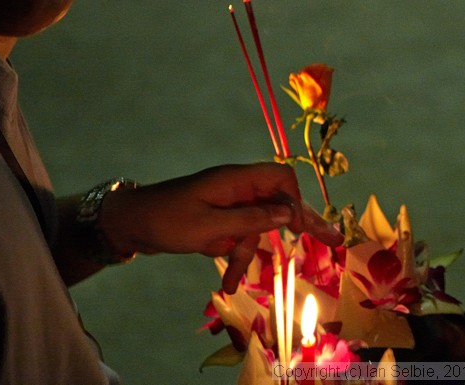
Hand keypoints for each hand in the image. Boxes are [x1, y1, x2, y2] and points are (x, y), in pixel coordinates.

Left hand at [99, 163, 342, 291]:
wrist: (129, 224)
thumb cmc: (167, 220)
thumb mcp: (210, 225)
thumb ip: (251, 219)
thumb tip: (291, 215)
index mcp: (237, 179)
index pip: (281, 179)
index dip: (297, 201)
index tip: (304, 227)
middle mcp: (238, 187)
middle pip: (279, 202)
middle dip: (302, 224)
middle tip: (335, 240)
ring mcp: (229, 203)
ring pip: (257, 226)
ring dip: (248, 253)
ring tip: (231, 281)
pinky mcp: (220, 218)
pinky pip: (239, 236)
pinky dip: (235, 257)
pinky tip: (227, 283)